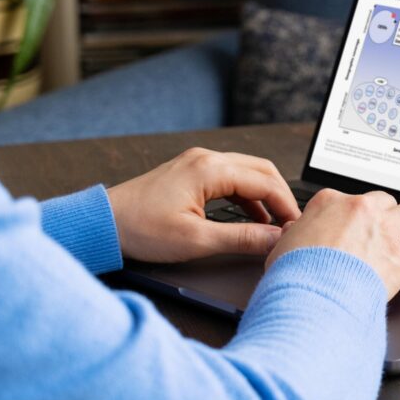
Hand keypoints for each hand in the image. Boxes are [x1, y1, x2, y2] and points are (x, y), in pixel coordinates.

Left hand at [107, 148, 300, 262]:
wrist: (102, 223)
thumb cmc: (140, 229)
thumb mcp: (196, 240)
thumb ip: (242, 238)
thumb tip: (274, 240)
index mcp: (210, 169)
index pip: (265, 182)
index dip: (286, 206)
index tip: (297, 228)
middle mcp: (206, 158)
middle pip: (261, 171)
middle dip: (281, 197)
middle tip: (293, 224)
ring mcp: (197, 163)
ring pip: (247, 172)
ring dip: (265, 196)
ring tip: (275, 224)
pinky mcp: (190, 172)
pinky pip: (231, 178)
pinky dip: (247, 196)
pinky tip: (251, 217)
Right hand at [266, 189, 399, 296]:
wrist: (309, 297)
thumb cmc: (293, 275)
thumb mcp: (282, 246)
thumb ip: (295, 234)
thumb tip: (295, 233)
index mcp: (329, 202)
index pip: (350, 200)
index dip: (355, 218)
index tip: (355, 233)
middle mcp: (360, 208)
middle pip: (384, 201)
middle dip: (385, 218)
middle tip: (383, 238)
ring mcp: (384, 229)